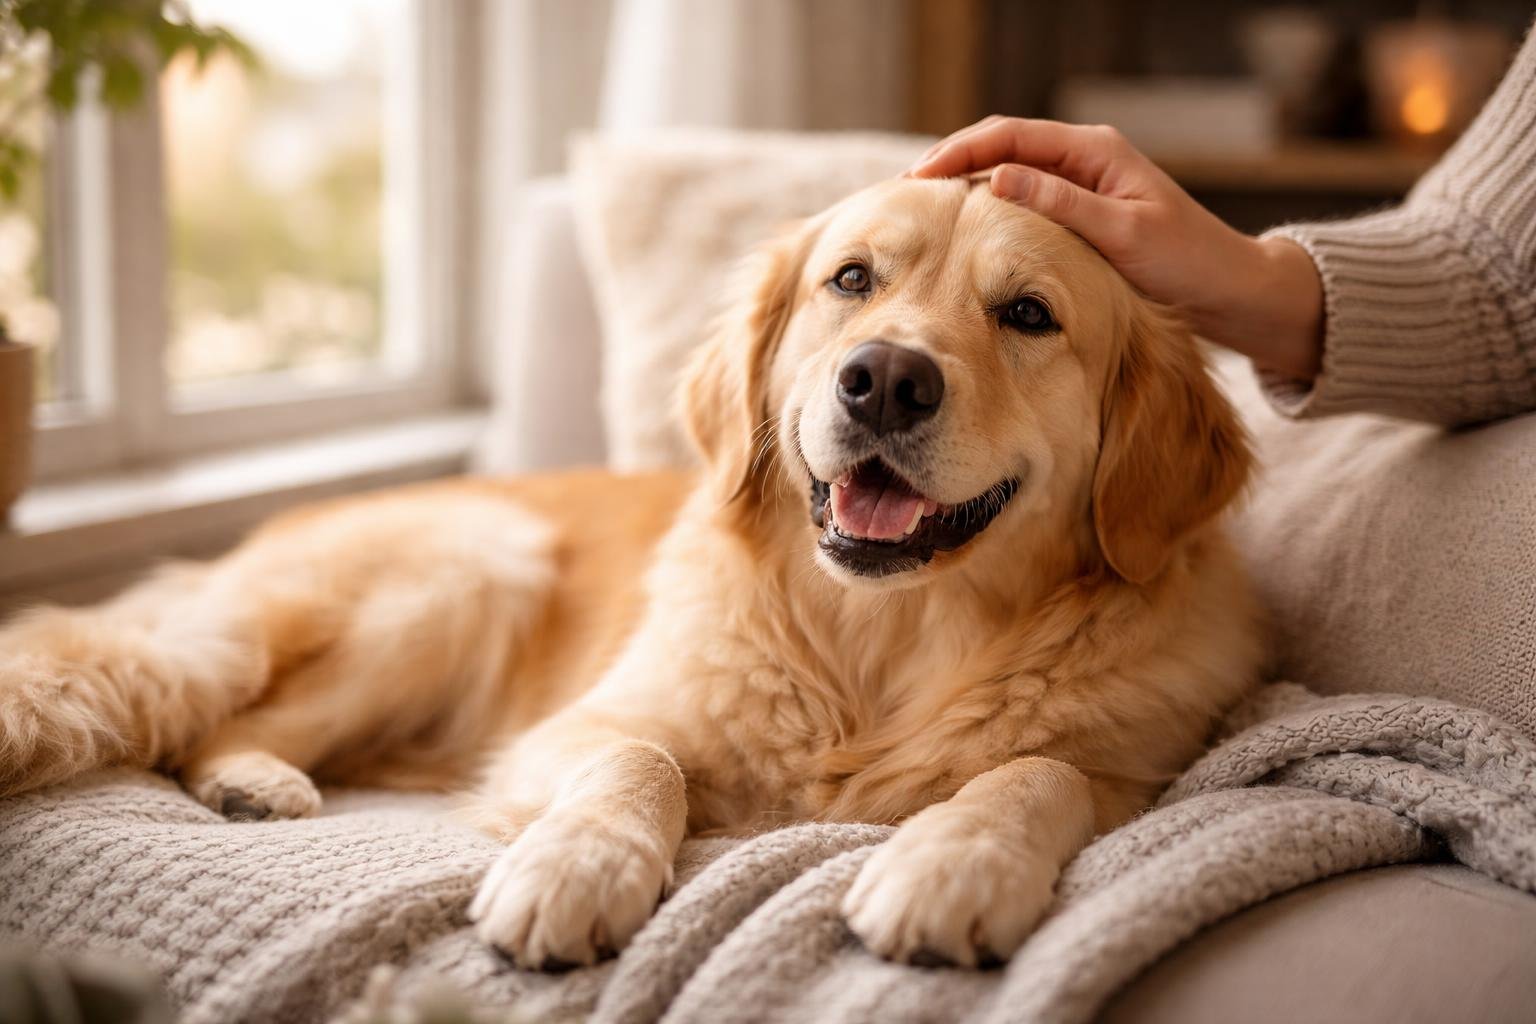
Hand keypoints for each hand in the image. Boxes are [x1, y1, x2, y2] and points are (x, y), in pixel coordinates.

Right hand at [908, 117, 1323, 380]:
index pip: (1010, 136)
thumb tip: (998, 179)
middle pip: (1000, 147)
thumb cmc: (1186, 263)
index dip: (958, 154)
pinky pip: (1019, 203)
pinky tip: (957, 234)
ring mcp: (1077, 185)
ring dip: (962, 188)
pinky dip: (983, 212)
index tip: (918, 179)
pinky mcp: (1076, 214)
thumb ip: (1062, 205)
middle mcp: (1082, 159)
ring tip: (917, 212)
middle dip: (949, 166)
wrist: (1227, 292)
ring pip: (1005, 174)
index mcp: (1094, 151)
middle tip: (902, 193)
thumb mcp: (1122, 235)